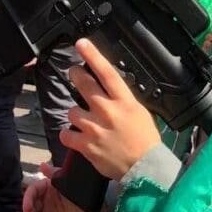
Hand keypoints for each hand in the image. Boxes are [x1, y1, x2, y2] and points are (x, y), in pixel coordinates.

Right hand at [23, 163, 105, 211]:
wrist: (102, 206)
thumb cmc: (85, 190)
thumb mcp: (68, 180)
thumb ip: (54, 174)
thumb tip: (42, 165)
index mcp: (48, 187)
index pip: (32, 192)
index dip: (27, 200)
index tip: (27, 209)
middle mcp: (47, 199)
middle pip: (32, 207)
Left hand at [60, 38, 160, 180]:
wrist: (145, 168)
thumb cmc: (145, 140)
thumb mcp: (139, 112)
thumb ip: (122, 100)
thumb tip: (109, 90)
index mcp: (124, 101)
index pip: (107, 72)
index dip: (93, 55)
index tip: (82, 44)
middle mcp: (107, 111)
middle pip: (84, 85)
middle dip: (76, 74)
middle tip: (74, 72)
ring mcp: (94, 128)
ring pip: (72, 111)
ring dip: (76, 114)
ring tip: (84, 121)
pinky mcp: (85, 145)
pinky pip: (66, 134)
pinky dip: (69, 135)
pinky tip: (76, 136)